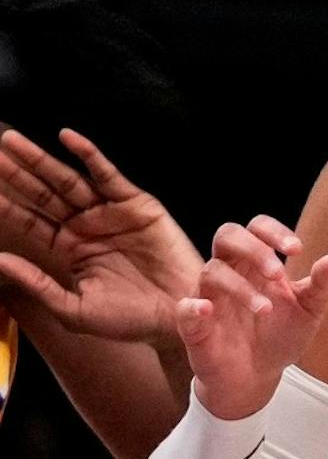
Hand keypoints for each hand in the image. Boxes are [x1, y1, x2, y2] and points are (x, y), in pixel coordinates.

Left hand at [0, 127, 203, 342]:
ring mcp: (110, 213)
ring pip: (68, 180)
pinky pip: (108, 175)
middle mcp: (87, 226)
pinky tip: (67, 138)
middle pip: (44, 194)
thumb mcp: (73, 309)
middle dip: (18, 173)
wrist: (178, 315)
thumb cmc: (130, 319)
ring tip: (12, 142)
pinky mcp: (136, 204)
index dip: (7, 206)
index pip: (31, 221)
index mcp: (70, 249)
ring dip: (41, 160)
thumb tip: (0, 260)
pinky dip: (89, 155)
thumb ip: (36, 283)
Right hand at [178, 216, 327, 419]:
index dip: (273, 231)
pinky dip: (193, 307)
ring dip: (241, 287)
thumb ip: (321, 286)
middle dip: (253, 248)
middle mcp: (230, 272)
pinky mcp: (194, 326)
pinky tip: (208, 310)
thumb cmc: (281, 335)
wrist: (258, 377)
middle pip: (227, 235)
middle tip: (277, 273)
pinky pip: (185, 308)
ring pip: (212, 271)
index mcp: (256, 263)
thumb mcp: (309, 311)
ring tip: (266, 310)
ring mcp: (209, 296)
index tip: (297, 249)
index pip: (256, 227)